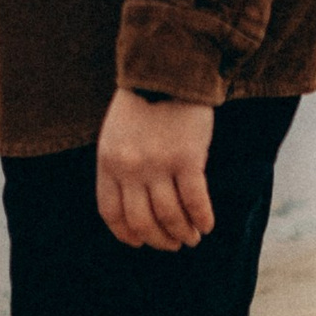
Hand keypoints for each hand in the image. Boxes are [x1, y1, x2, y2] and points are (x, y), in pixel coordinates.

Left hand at [96, 88, 216, 249]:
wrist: (168, 70)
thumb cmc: (143, 103)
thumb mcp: (116, 135)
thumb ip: (119, 167)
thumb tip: (133, 207)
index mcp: (108, 163)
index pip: (111, 213)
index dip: (126, 234)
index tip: (140, 242)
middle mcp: (130, 168)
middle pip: (142, 221)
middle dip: (159, 240)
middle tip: (174, 244)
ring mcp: (158, 165)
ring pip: (170, 217)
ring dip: (183, 233)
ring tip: (192, 237)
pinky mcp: (187, 159)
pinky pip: (195, 201)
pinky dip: (202, 218)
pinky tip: (207, 225)